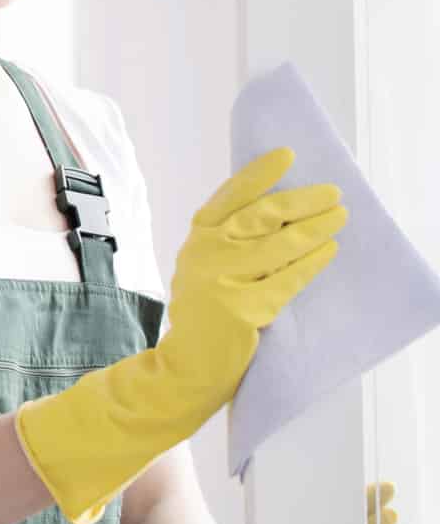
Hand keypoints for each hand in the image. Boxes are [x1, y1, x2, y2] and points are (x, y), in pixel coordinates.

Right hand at [15, 148, 344, 523]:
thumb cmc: (205, 316)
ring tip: (340, 218)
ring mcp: (222, 281)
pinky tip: (328, 251)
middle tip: (333, 192)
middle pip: (260, 216)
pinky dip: (311, 263)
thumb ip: (229, 242)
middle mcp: (204, 254)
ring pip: (278, 245)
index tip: (286, 156)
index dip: (257, 174)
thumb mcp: (205, 268)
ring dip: (315, 227)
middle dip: (301, 200)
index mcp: (196, 240)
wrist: (185, 367)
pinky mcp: (243, 309)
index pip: (229, 197)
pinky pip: (286, 280)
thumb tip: (280, 212)